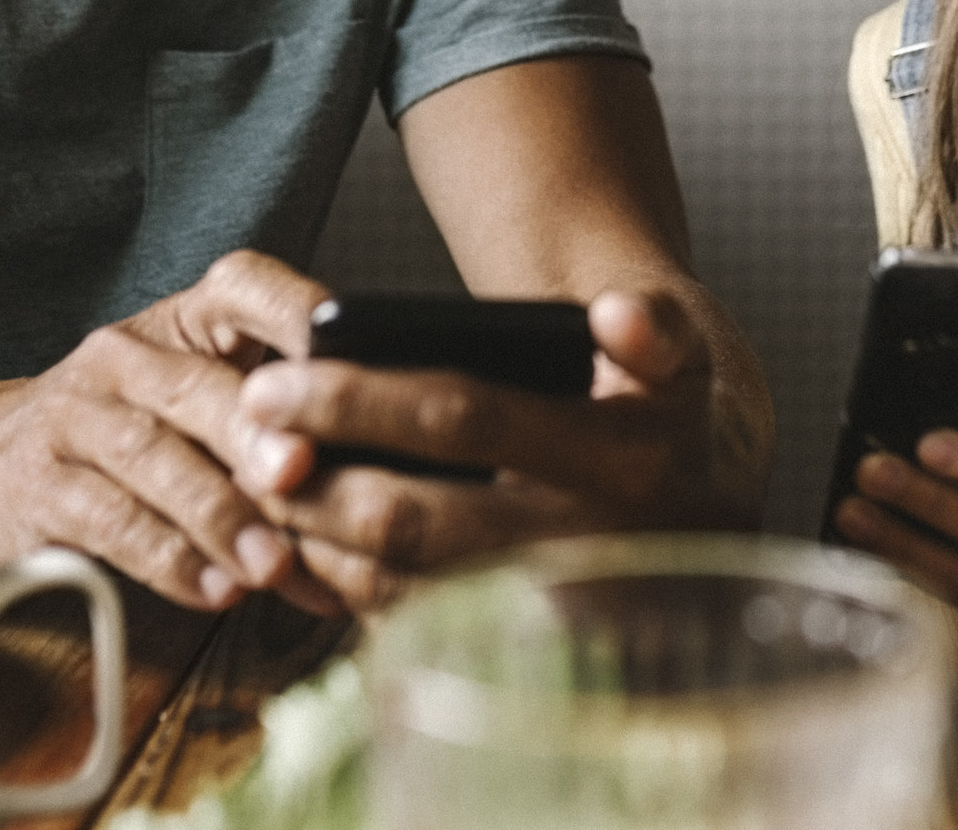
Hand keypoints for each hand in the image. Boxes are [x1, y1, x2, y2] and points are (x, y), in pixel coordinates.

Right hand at [0, 250, 331, 610]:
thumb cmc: (126, 432)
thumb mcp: (193, 397)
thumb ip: (273, 419)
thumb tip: (384, 472)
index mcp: (181, 322)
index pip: (242, 287)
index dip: (294, 311)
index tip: (345, 349)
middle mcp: (123, 357)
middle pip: (196, 388)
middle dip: (254, 436)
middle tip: (303, 475)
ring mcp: (73, 417)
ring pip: (152, 458)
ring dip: (218, 514)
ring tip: (271, 564)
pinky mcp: (37, 486)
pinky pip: (109, 521)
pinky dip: (167, 559)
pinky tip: (212, 588)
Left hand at [228, 287, 748, 612]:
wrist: (713, 502)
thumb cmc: (673, 404)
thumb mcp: (690, 351)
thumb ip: (658, 328)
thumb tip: (615, 314)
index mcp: (623, 460)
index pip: (466, 420)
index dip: (361, 400)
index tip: (274, 380)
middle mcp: (583, 547)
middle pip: (413, 518)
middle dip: (315, 480)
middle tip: (244, 437)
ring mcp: (544, 607)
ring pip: (400, 583)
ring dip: (316, 539)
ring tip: (254, 483)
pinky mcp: (513, 643)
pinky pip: (409, 621)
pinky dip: (343, 584)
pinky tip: (300, 536)